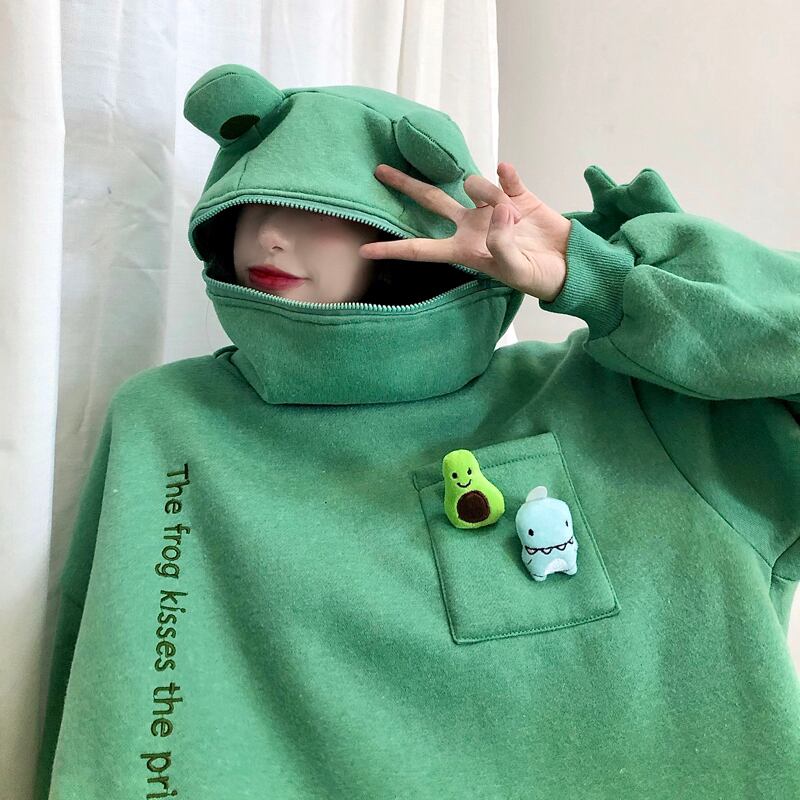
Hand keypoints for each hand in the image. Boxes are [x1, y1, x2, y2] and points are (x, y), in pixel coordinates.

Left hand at [359, 162, 570, 301]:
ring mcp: (492, 209)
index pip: (421, 249)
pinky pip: (505, 176)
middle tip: (379, 170)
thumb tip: (495, 211)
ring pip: (476, 185)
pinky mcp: (517, 194)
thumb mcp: (517, 271)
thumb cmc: (541, 277)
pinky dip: (505, 174)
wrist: (572, 265)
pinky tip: (507, 171)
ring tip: (514, 218)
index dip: (393, 250)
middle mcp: (472, 227)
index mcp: (465, 250)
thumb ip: (501, 245)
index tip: (364, 250)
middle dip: (406, 186)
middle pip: (431, 201)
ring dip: (488, 193)